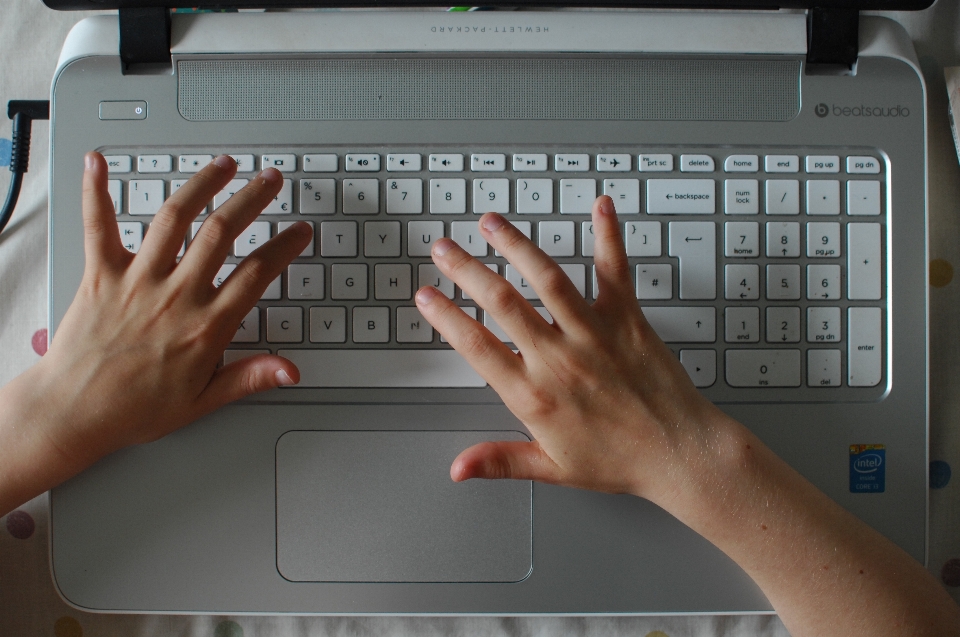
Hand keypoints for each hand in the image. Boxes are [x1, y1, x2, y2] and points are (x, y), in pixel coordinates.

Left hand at [29, 152, 310, 464]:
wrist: (73, 413)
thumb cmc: (133, 410)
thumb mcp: (203, 402)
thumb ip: (249, 378)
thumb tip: (289, 370)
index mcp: (206, 326)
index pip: (258, 273)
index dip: (284, 246)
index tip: (300, 230)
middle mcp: (175, 295)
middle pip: (223, 232)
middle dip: (252, 199)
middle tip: (270, 180)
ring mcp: (138, 280)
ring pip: (175, 218)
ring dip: (202, 185)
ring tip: (223, 165)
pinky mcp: (100, 275)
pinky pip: (98, 225)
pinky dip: (95, 191)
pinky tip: (97, 162)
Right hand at [415, 196, 741, 503]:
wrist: (681, 454)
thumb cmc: (621, 461)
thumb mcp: (551, 468)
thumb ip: (500, 461)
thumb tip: (459, 468)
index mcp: (535, 395)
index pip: (476, 347)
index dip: (445, 317)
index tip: (426, 297)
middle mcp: (560, 358)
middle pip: (502, 302)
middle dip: (466, 270)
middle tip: (444, 249)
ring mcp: (594, 334)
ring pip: (547, 278)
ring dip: (516, 245)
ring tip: (492, 223)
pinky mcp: (627, 320)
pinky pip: (615, 271)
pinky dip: (609, 235)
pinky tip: (601, 206)